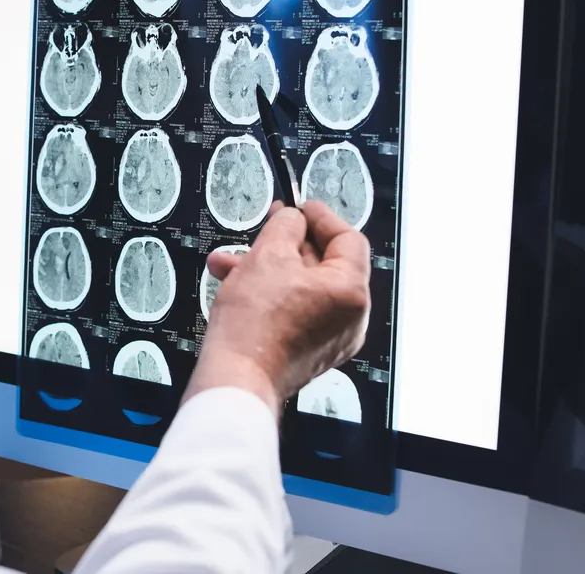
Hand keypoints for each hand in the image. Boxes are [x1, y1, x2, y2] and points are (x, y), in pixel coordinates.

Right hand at [184, 201, 371, 418]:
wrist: (237, 377)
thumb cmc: (255, 327)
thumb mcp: (268, 255)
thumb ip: (286, 226)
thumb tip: (293, 219)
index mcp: (351, 292)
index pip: (347, 239)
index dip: (320, 217)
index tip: (301, 206)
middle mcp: (350, 318)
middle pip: (323, 263)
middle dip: (285, 244)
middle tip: (268, 227)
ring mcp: (331, 337)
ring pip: (303, 287)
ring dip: (268, 268)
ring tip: (232, 262)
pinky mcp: (309, 351)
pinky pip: (296, 310)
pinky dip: (271, 294)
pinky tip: (238, 286)